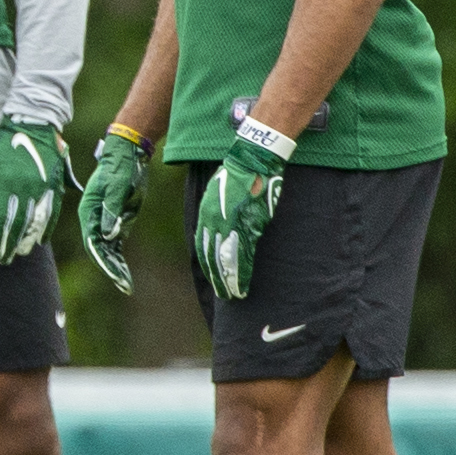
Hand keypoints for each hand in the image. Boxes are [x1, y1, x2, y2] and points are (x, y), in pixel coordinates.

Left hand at [0, 115, 70, 264]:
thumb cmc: (5, 141)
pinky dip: (47, 226)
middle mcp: (28, 189)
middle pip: (19, 224)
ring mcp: (44, 188)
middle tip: (4, 260)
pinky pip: (53, 211)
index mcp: (9, 184)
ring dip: (29, 239)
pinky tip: (42, 239)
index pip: (1, 220)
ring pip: (37, 221)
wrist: (34, 122)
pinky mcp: (56, 184)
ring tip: (21, 252)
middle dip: (10, 244)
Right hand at [74, 129, 147, 293]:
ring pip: (107, 250)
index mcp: (89, 212)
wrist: (126, 155)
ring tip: (126, 285)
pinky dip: (119, 258)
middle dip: (110, 269)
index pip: (93, 242)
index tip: (115, 274)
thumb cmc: (120, 168)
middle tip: (124, 285)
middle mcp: (93, 220)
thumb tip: (107, 235)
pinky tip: (124, 271)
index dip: (103, 260)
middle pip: (99, 250)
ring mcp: (104, 221)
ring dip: (115, 267)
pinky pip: (115, 244)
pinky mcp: (115, 221)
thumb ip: (111, 210)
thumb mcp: (117, 187)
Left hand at [193, 124, 288, 301]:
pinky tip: (243, 283)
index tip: (213, 278)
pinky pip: (243, 254)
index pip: (203, 246)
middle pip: (212, 257)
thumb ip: (215, 212)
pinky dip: (242, 271)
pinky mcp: (249, 224)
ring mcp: (231, 224)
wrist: (252, 159)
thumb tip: (218, 228)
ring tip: (233, 295)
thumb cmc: (238, 174)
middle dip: (218, 278)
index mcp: (206, 213)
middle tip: (224, 294)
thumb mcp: (217, 193)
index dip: (208, 264)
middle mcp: (214, 221)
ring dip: (229, 280)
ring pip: (226, 260)